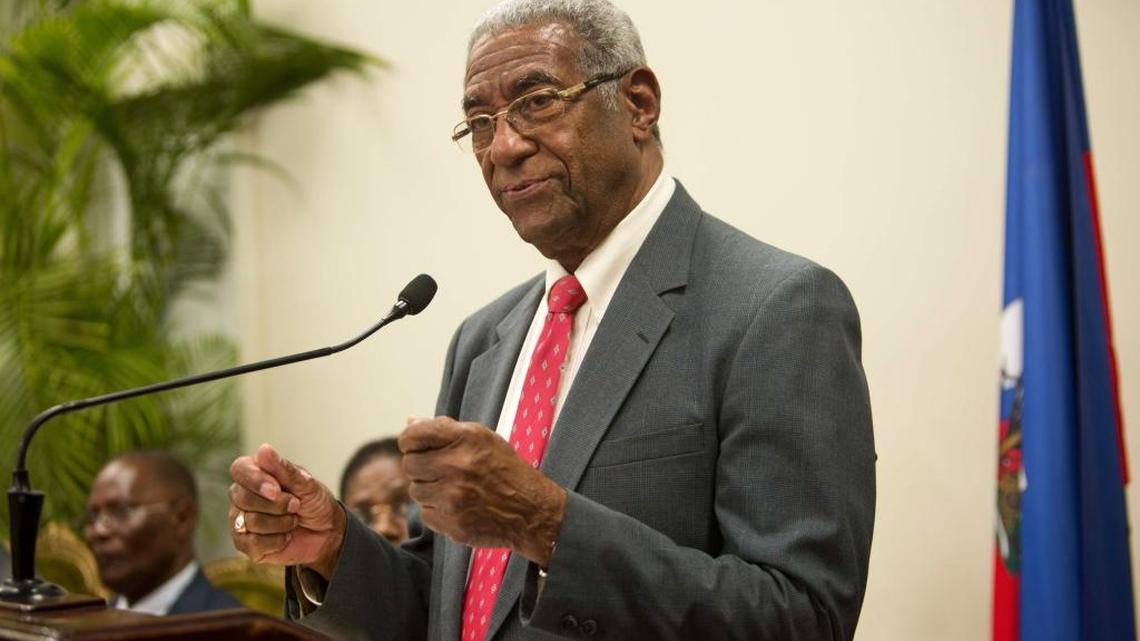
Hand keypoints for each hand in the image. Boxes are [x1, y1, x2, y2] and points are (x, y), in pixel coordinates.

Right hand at [229, 443, 346, 579]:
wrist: (326, 532)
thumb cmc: (314, 502)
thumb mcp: (307, 484)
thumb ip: (285, 470)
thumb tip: (263, 449)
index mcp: (255, 473)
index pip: (239, 470)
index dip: (256, 480)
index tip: (277, 490)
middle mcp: (242, 496)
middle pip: (243, 498)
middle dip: (277, 504)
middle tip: (296, 505)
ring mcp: (240, 521)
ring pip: (250, 522)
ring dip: (282, 523)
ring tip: (293, 520)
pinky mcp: (245, 544)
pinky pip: (253, 543)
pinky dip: (278, 540)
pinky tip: (286, 536)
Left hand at [400, 417, 565, 565]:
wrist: (531, 511)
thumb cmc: (505, 470)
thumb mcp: (482, 438)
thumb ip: (444, 428)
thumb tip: (410, 421)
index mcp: (466, 439)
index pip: (413, 435)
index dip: (410, 440)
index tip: (416, 446)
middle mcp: (458, 466)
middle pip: (410, 464)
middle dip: (422, 467)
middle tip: (442, 470)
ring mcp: (453, 497)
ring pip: (416, 490)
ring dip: (430, 490)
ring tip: (455, 489)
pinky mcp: (452, 523)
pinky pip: (425, 513)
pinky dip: (438, 510)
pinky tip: (458, 506)